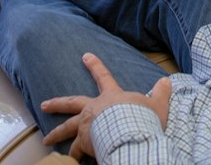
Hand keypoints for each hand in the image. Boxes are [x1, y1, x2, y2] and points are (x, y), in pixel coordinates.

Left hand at [40, 53, 171, 159]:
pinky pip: (74, 152)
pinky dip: (70, 156)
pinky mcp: (83, 144)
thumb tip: (166, 81)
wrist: (130, 136)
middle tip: (43, 104)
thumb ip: (160, 93)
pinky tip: (65, 160)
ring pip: (67, 129)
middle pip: (72, 103)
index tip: (85, 56)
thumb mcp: (157, 104)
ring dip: (55, 134)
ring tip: (45, 140)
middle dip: (57, 103)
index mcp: (111, 96)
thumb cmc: (143, 119)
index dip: (94, 65)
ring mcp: (86, 127)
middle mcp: (94, 109)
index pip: (103, 76)